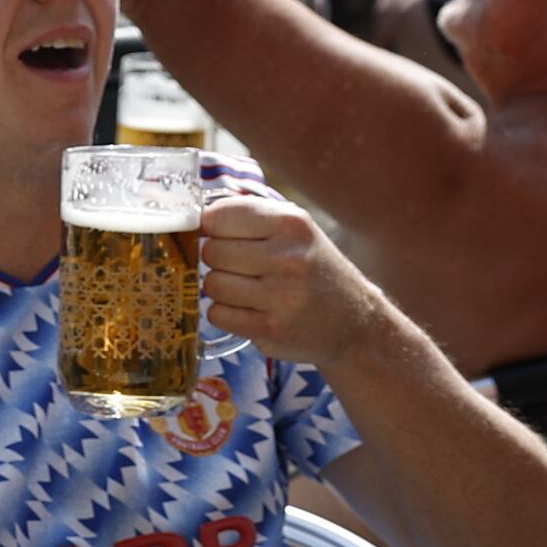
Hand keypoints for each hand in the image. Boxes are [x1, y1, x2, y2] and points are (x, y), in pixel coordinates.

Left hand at [192, 182, 380, 368]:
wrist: (353, 321)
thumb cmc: (313, 268)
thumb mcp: (295, 229)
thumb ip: (248, 216)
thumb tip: (193, 217)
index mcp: (292, 224)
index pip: (217, 216)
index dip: (210, 227)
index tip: (219, 235)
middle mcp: (289, 258)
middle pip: (211, 252)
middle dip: (217, 259)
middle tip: (239, 266)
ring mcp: (281, 297)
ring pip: (212, 285)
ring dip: (220, 288)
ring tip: (246, 288)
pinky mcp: (272, 330)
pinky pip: (217, 315)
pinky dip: (226, 313)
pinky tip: (249, 309)